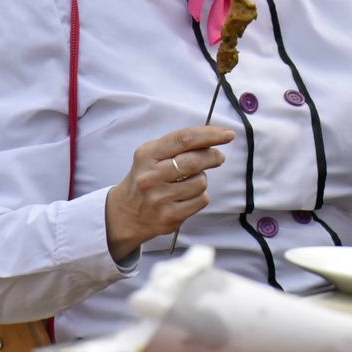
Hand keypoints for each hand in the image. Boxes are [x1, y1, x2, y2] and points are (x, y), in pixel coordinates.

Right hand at [104, 125, 233, 261]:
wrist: (124, 214)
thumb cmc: (146, 178)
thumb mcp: (152, 156)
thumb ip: (179, 146)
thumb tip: (214, 138)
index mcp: (147, 155)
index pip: (183, 139)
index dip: (210, 135)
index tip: (228, 134)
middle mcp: (150, 176)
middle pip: (194, 161)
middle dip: (213, 156)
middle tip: (218, 157)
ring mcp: (159, 198)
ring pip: (201, 182)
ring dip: (202, 179)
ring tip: (190, 181)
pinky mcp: (168, 217)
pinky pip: (201, 200)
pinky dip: (200, 196)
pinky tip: (187, 197)